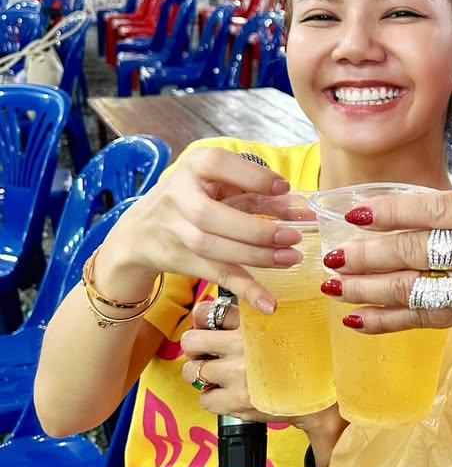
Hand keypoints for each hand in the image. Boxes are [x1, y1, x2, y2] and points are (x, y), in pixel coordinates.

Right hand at [97, 146, 302, 312]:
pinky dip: (244, 290)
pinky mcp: (180, 260)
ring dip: (256, 257)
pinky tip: (268, 302)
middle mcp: (177, 196)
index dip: (251, 176)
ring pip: (213, 248)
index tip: (283, 187)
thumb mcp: (215, 182)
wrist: (138, 231)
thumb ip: (252, 189)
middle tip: (293, 236)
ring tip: (291, 258)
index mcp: (192, 166)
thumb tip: (299, 207)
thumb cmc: (192, 197)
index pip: (217, 164)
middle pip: (211, 216)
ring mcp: (174, 231)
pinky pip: (215, 275)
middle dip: (255, 229)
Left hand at [181, 298, 345, 460]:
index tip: (208, 328)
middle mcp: (243, 344)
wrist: (324, 396)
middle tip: (207, 355)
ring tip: (218, 378)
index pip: (206, 312)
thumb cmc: (307, 359)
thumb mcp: (286, 325)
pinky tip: (230, 396)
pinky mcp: (238, 401)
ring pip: (192, 372)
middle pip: (190, 341)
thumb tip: (219, 313)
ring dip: (202, 376)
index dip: (202, 321)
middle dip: (195, 350)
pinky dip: (214, 400)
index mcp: (254, 320)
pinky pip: (205, 399)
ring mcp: (238, 373)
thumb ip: (255, 317)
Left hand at [321, 189, 451, 346]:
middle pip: (415, 251)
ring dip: (368, 288)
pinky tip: (358, 320)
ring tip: (334, 285)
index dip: (391, 212)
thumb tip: (405, 212)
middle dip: (367, 254)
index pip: (433, 208)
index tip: (357, 213)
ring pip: (413, 288)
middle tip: (332, 254)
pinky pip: (423, 318)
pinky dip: (388, 320)